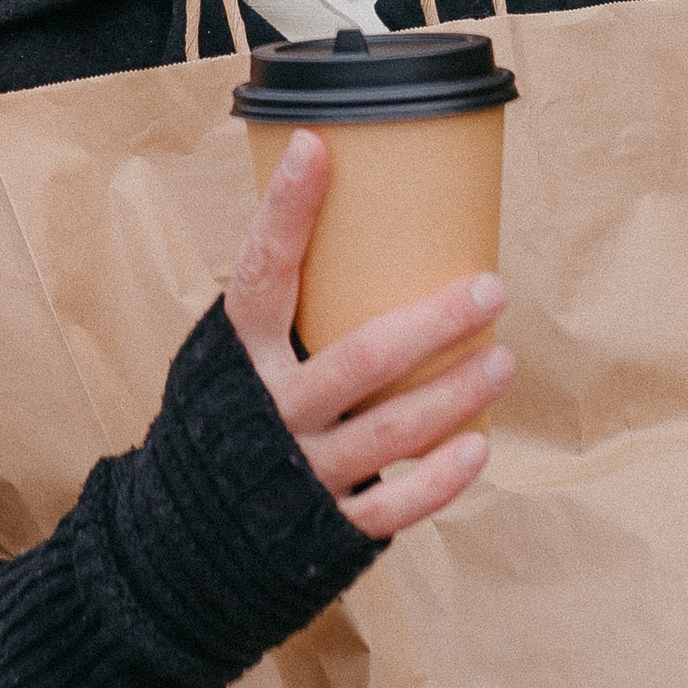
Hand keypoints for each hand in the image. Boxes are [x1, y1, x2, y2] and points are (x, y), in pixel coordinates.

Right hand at [223, 126, 509, 539]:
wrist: (184, 538)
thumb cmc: (231, 420)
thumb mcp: (234, 359)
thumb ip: (283, 312)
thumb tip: (340, 211)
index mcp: (238, 356)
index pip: (261, 273)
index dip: (284, 212)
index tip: (317, 149)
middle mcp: (268, 411)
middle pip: (360, 359)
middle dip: (434, 322)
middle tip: (492, 288)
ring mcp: (298, 472)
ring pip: (390, 430)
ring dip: (455, 393)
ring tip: (503, 359)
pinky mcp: (324, 527)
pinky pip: (393, 505)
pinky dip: (440, 478)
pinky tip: (479, 446)